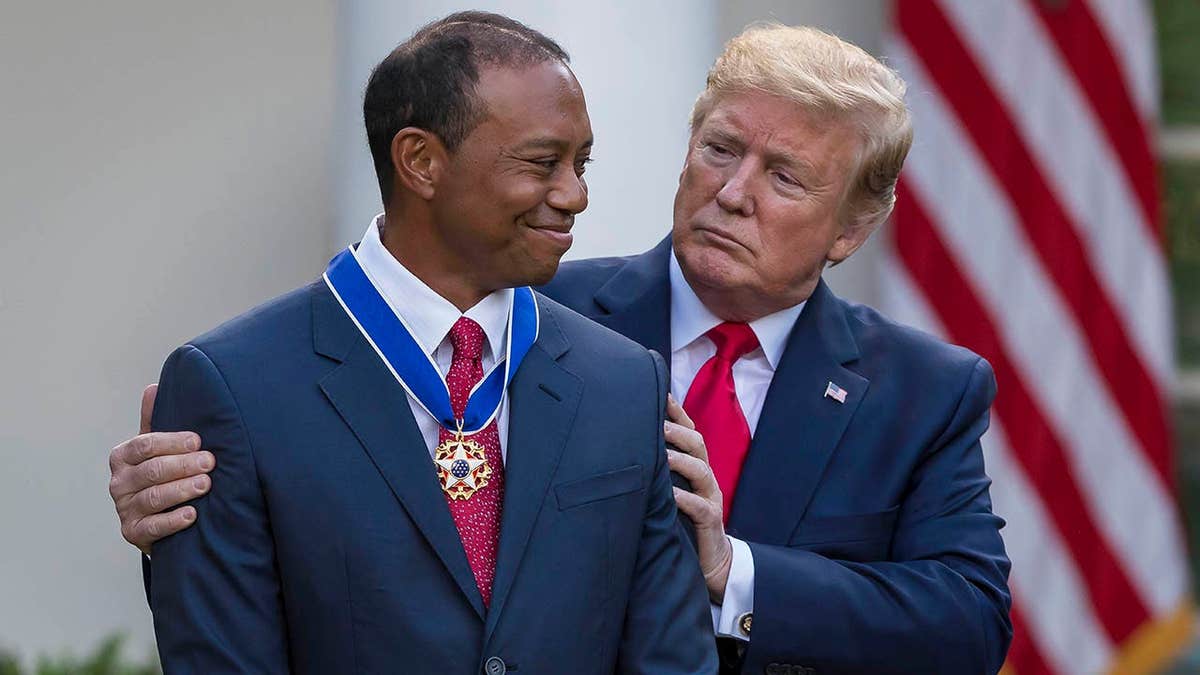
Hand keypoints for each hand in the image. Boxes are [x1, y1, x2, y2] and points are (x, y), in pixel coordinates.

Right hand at [108, 384, 213, 553]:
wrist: (155, 516)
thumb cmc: (160, 473)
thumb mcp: (156, 447)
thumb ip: (155, 420)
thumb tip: (154, 386)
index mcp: (123, 456)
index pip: (144, 445)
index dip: (171, 442)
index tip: (198, 440)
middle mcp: (119, 482)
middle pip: (151, 471)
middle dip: (183, 465)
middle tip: (210, 462)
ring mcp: (125, 509)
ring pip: (153, 497)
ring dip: (181, 489)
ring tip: (206, 484)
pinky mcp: (133, 533)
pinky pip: (152, 527)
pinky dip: (173, 521)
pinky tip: (192, 514)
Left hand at [664, 393, 732, 603]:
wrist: (710, 565)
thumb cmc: (681, 524)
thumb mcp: (666, 494)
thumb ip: (655, 473)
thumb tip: (622, 451)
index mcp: (694, 469)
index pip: (689, 434)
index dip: (677, 414)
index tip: (660, 395)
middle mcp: (705, 479)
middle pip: (698, 445)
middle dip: (677, 432)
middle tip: (656, 422)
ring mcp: (710, 499)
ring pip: (701, 471)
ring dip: (681, 461)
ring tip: (661, 454)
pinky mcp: (710, 522)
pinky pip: (701, 507)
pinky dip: (685, 499)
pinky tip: (670, 495)